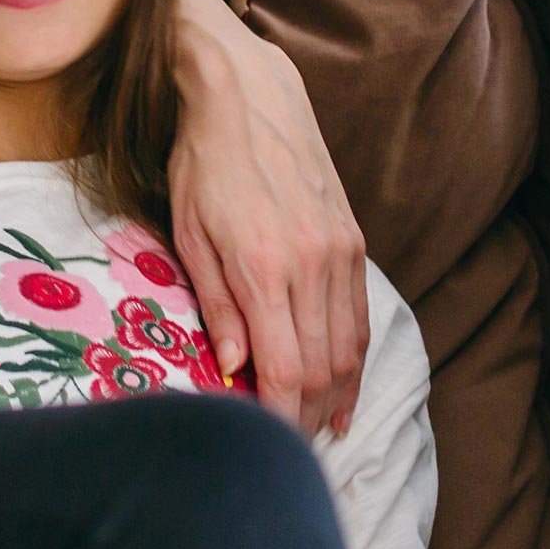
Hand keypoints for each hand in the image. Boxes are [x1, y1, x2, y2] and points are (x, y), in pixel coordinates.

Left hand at [166, 0, 371, 436]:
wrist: (248, 94)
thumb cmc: (204, 163)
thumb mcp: (189, 234)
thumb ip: (217, 306)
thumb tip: (232, 371)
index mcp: (265, 266)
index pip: (285, 370)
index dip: (279, 419)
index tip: (266, 448)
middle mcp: (313, 262)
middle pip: (323, 368)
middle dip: (307, 419)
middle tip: (287, 453)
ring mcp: (340, 251)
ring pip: (349, 347)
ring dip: (336, 396)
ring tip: (317, 431)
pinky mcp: (353, 240)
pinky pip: (360, 315)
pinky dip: (354, 359)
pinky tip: (342, 387)